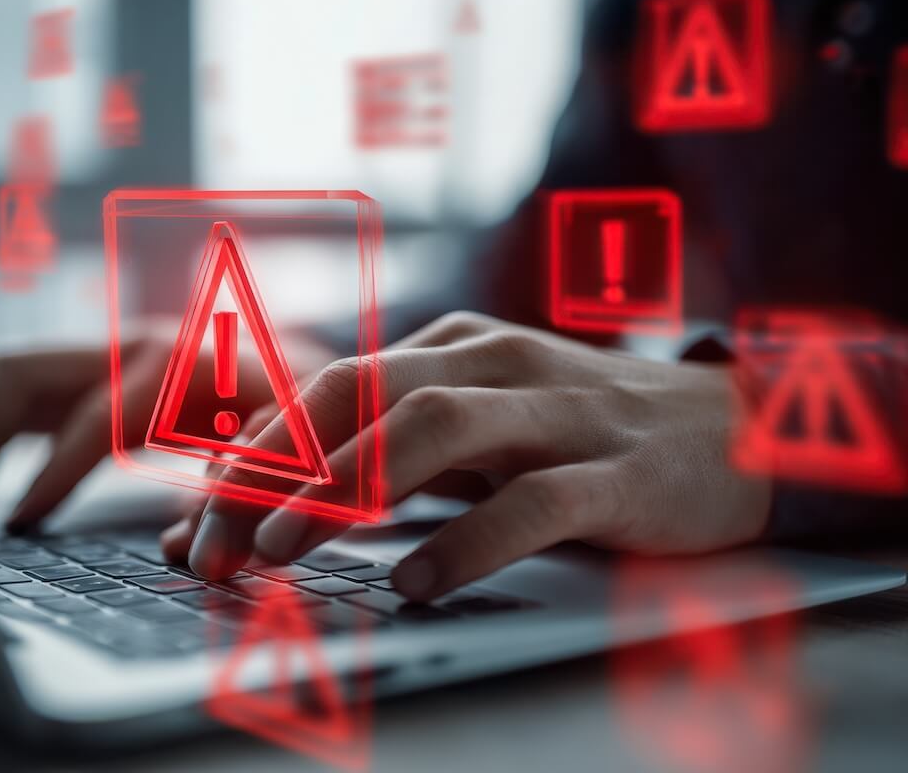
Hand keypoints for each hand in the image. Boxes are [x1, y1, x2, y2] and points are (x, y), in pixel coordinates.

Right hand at [0, 319, 334, 530]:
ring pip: (11, 378)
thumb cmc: (301, 408)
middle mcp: (132, 347)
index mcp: (180, 362)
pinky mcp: (95, 373)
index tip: (17, 524)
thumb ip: (240, 492)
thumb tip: (181, 549)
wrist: (306, 360)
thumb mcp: (291, 446)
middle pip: (22, 371)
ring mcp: (107, 354)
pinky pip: (27, 397)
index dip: (54, 473)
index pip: (96, 416)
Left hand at [163, 311, 771, 601]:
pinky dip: (466, 540)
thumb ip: (390, 458)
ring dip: (346, 483)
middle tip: (211, 540)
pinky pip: (533, 501)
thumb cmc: (581, 435)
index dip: (254, 451)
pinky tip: (415, 581)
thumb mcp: (478, 431)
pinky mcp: (618, 471)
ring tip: (280, 548)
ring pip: (434, 425)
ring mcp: (558, 412)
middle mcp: (493, 365)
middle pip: (359, 395)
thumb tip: (273, 511)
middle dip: (273, 467)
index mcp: (451, 349)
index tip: (195, 519)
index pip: (328, 387)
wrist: (735, 431)